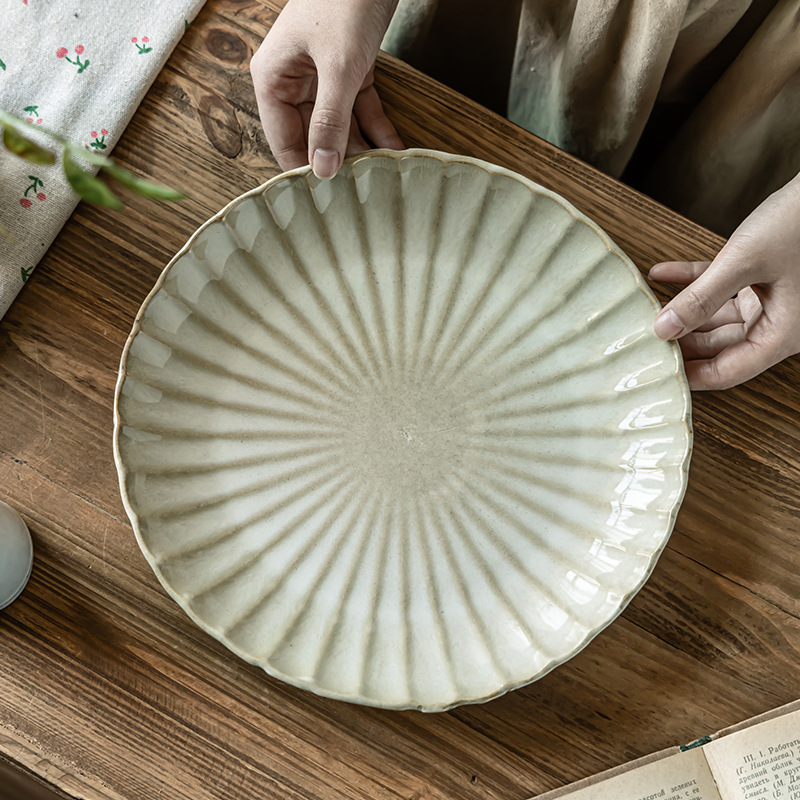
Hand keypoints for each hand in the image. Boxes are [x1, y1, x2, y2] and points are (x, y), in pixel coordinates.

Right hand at [250, 0, 402, 178]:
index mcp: (273, 79)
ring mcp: (323, 77)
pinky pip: (361, 109)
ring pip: (339, 126)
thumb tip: (322, 170)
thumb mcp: (338, 67)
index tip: (325, 202)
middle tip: (359, 194)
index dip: (304, 169)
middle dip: (337, 162)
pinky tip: (395, 151)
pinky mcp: (350, 70)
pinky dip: (378, 128)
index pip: (283, 140)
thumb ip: (330, 120)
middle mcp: (294, 81)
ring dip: (362, 149)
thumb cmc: (345, 1)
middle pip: (312, 136)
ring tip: (381, 178)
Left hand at [650, 174, 799, 389]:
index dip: (691, 376)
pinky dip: (692, 281)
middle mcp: (777, 321)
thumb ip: (701, 297)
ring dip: (682, 310)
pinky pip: (720, 288)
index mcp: (782, 332)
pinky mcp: (762, 277)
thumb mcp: (744, 262)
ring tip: (645, 308)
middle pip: (718, 346)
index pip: (729, 371)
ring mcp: (769, 300)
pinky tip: (660, 274)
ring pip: (715, 317)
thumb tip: (663, 328)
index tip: (657, 373)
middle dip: (680, 341)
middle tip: (641, 341)